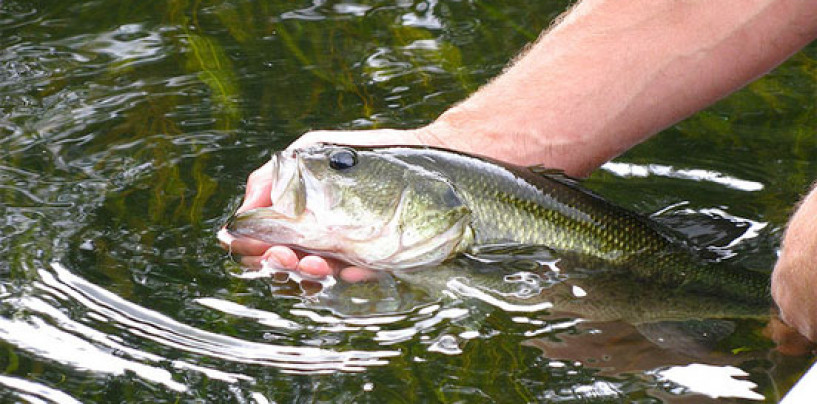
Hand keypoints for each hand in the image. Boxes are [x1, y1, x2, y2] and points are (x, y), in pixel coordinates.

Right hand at [221, 127, 432, 281]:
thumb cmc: (363, 153)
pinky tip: (351, 269)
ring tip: (314, 264)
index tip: (254, 245)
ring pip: (321, 272)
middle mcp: (320, 236)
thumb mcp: (312, 150)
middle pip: (288, 260)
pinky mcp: (378, 258)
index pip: (265, 240)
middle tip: (284, 256)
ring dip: (312, 272)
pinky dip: (354, 274)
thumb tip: (244, 211)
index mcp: (299, 215)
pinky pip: (362, 273)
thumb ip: (275, 174)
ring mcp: (348, 248)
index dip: (254, 247)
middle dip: (281, 262)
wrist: (424, 154)